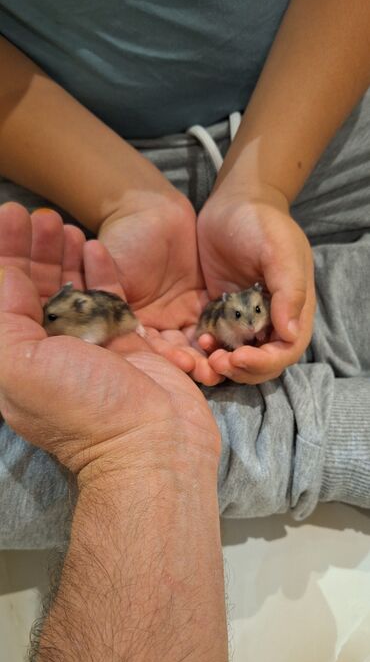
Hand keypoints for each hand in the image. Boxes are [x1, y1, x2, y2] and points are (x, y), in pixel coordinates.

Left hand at [0, 203, 219, 474]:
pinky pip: (112, 301)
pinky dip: (103, 274)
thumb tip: (7, 271)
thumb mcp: (17, 363)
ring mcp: (91, 349)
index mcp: (16, 359)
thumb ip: (4, 312)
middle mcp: (49, 353)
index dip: (4, 254)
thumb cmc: (82, 410)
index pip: (4, 296)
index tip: (12, 216)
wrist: (153, 445)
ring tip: (68, 226)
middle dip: (34, 250)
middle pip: (36, 289)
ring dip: (67, 257)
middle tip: (43, 215)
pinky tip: (96, 249)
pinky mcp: (128, 346)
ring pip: (74, 291)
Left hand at [197, 183, 315, 383]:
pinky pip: (214, 342)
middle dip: (240, 369)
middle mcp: (270, 320)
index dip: (264, 363)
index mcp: (292, 310)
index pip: (285, 352)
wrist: (234, 201)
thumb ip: (288, 290)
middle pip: (261, 363)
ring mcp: (244, 319)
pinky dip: (205, 349)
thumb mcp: (279, 250)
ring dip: (221, 365)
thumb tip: (290, 334)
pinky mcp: (220, 314)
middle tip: (215, 363)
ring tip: (202, 356)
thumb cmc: (262, 222)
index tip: (239, 357)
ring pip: (236, 358)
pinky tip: (193, 342)